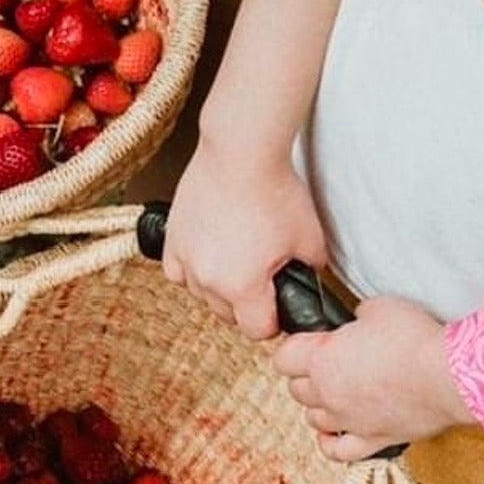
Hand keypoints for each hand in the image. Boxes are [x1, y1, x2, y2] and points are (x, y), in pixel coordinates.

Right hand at [162, 142, 326, 339]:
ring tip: (237, 257)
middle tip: (262, 274)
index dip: (273, 319)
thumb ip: (310, 272)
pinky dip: (194, 269)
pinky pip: (179, 272)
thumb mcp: (311, 240)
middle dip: (246, 303)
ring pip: (202, 295)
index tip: (279, 303)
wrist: (240, 152)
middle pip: (227, 315)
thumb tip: (308, 284)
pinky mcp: (172, 239)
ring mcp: (185, 259)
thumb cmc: (274, 191)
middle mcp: (207, 280)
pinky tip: (210, 252)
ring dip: (218, 286)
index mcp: (243, 287)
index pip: (257, 331)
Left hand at [273, 296, 471, 459]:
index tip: (306, 342)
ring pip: (313, 420)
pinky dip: (332, 444)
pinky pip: (339, 452)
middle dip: (305, 376)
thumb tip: (358, 321)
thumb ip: (358, 316)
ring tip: (333, 394)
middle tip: (324, 364)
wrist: (450, 376)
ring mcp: (349, 421)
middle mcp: (328, 394)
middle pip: (296, 390)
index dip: (293, 348)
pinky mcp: (374, 440)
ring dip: (318, 407)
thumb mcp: (378, 308)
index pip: (283, 358)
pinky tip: (334, 435)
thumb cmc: (415, 340)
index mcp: (321, 359)